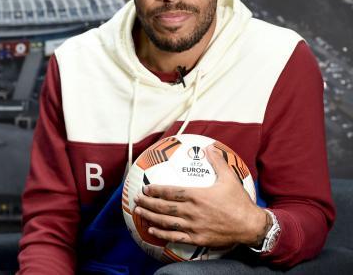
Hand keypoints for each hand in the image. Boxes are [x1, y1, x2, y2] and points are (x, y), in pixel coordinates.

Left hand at [133, 145, 269, 247]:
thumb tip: (210, 147)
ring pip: (166, 222)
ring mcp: (193, 226)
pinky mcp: (197, 239)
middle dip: (147, 203)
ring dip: (150, 217)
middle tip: (136, 200)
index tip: (145, 188)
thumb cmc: (239, 201)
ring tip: (139, 213)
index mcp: (197, 195)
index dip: (155, 190)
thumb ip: (217, 162)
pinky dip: (162, 234)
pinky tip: (152, 231)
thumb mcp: (229, 178)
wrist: (250, 226)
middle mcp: (192, 211)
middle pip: (164, 207)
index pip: (170, 192)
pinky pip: (175, 237)